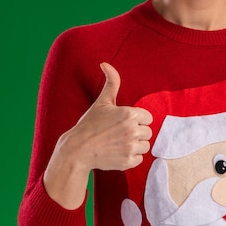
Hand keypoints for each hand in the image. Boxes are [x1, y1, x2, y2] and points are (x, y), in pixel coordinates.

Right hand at [44, 63, 152, 208]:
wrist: (78, 149)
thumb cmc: (90, 124)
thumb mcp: (102, 102)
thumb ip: (111, 82)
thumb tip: (105, 64)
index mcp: (131, 114)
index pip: (147, 118)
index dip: (136, 120)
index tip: (122, 122)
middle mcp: (133, 131)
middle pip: (147, 132)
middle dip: (136, 133)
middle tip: (119, 133)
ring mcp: (131, 147)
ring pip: (145, 146)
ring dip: (135, 145)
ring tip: (118, 142)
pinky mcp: (128, 162)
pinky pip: (139, 159)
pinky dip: (131, 157)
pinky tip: (118, 152)